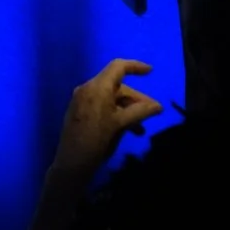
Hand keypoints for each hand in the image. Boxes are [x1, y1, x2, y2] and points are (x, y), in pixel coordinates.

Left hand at [51, 59, 164, 180]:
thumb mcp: (121, 124)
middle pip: (117, 85)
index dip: (135, 66)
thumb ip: (140, 112)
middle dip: (136, 99)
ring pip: (111, 98)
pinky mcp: (80, 111)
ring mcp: (82, 100)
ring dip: (128, 110)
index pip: (118, 67)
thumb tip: (158, 106)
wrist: (72, 162)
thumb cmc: (97, 140)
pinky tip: (127, 130)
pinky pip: (102, 105)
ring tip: (140, 129)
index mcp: (97, 87)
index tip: (150, 72)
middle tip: (152, 112)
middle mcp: (87, 89)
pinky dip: (116, 113)